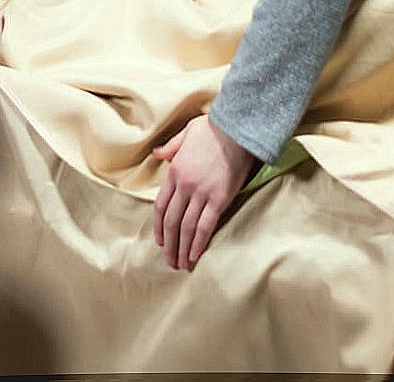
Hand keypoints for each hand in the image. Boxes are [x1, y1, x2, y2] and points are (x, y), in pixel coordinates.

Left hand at [152, 115, 256, 270]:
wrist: (236, 129)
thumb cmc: (214, 128)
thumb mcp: (186, 132)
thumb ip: (170, 146)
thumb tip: (157, 153)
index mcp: (174, 171)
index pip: (161, 205)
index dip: (159, 226)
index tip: (160, 240)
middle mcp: (184, 185)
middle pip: (171, 221)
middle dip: (169, 244)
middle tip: (169, 260)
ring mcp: (201, 193)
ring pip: (186, 227)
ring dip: (182, 248)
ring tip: (180, 264)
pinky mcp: (219, 199)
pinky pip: (206, 225)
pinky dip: (199, 243)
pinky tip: (195, 256)